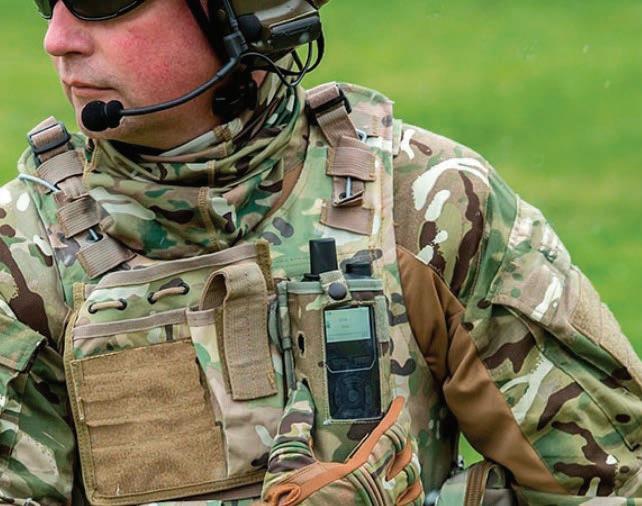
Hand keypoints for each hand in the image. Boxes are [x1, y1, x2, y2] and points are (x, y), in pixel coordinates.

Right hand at [261, 382, 423, 505]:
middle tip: (399, 425)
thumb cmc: (287, 501)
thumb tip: (301, 395)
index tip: (399, 402)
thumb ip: (295, 427)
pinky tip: (399, 485)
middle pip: (408, 461)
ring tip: (404, 454)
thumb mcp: (286, 462)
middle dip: (407, 440)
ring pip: (413, 487)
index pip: (390, 438)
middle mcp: (377, 495)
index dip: (397, 417)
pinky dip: (409, 492)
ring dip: (411, 467)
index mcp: (358, 474)